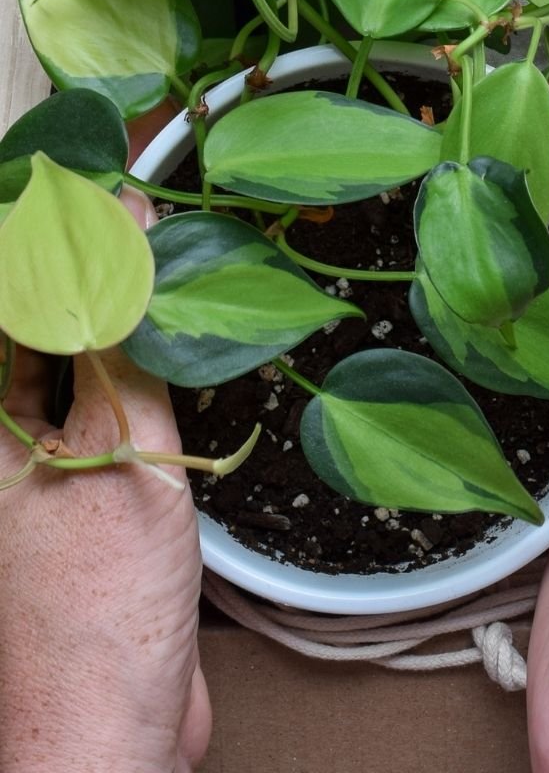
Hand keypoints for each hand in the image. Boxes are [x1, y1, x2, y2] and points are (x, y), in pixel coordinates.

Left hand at [0, 186, 209, 772]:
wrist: (114, 732)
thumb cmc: (98, 611)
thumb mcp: (120, 450)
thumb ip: (122, 337)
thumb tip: (122, 231)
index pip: (17, 297)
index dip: (50, 230)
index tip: (97, 177)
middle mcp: (5, 438)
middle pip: (40, 323)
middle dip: (90, 265)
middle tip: (147, 212)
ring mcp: (44, 467)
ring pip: (78, 363)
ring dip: (123, 315)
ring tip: (175, 266)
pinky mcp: (89, 497)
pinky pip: (110, 411)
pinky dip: (146, 372)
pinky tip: (185, 350)